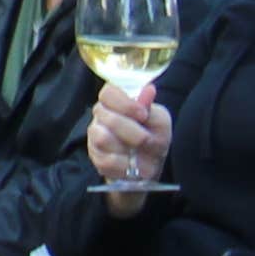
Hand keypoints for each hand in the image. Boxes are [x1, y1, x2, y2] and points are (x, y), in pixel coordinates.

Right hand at [84, 84, 175, 198]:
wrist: (148, 164)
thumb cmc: (153, 137)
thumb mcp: (159, 122)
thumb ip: (152, 109)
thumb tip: (149, 90)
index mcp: (115, 101)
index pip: (108, 93)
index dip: (125, 104)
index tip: (143, 114)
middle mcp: (101, 116)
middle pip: (109, 119)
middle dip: (133, 132)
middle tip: (147, 139)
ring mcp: (95, 137)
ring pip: (103, 139)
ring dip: (127, 149)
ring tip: (139, 154)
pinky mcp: (96, 158)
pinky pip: (106, 161)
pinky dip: (124, 165)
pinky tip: (132, 165)